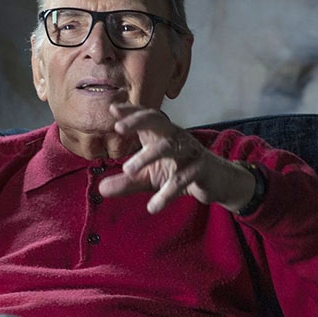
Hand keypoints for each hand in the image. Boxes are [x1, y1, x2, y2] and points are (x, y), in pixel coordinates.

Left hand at [98, 103, 255, 213]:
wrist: (216, 183)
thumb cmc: (179, 171)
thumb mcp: (150, 178)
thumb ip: (126, 182)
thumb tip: (101, 189)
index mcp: (161, 134)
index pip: (145, 117)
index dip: (130, 111)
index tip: (112, 109)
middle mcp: (175, 137)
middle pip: (157, 120)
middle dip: (138, 121)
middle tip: (119, 128)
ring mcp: (189, 151)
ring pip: (168, 147)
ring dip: (147, 156)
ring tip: (128, 170)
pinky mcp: (202, 169)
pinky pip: (183, 178)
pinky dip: (167, 192)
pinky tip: (153, 207)